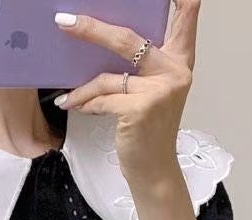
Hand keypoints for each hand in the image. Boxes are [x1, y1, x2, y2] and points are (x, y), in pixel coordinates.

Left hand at [53, 0, 199, 185]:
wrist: (154, 169)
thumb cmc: (149, 129)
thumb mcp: (153, 91)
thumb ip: (141, 67)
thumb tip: (101, 42)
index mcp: (180, 60)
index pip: (186, 18)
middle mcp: (175, 70)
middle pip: (127, 39)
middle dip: (91, 29)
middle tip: (64, 21)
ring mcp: (159, 89)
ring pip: (108, 75)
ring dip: (83, 87)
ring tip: (68, 97)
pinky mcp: (142, 108)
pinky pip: (103, 99)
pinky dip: (87, 104)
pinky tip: (77, 108)